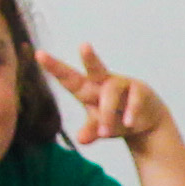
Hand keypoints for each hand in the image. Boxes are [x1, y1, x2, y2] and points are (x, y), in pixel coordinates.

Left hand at [51, 47, 169, 150]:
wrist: (145, 123)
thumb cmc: (114, 119)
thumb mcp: (99, 127)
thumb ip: (90, 131)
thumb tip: (81, 139)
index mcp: (87, 89)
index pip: (68, 78)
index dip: (54, 67)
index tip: (39, 54)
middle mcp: (103, 82)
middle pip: (95, 69)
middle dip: (89, 57)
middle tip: (84, 46)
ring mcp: (123, 84)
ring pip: (111, 91)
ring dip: (107, 112)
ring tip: (105, 133)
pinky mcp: (140, 90)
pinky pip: (134, 99)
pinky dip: (130, 112)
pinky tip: (129, 123)